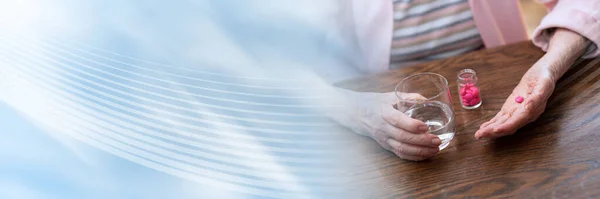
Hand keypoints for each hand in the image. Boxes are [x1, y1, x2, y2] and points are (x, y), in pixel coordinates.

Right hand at [349, 91, 441, 160]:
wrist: (355, 114)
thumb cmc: (374, 103)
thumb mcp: (389, 96)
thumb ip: (409, 97)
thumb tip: (428, 99)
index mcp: (383, 112)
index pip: (397, 120)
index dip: (411, 125)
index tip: (425, 126)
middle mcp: (383, 128)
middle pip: (402, 137)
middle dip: (421, 141)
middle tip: (436, 140)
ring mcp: (384, 139)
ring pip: (402, 148)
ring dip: (420, 151)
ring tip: (435, 149)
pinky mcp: (385, 146)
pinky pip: (400, 154)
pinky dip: (414, 156)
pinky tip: (426, 155)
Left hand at [475, 28, 589, 138]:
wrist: (543, 74)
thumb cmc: (544, 78)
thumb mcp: (543, 84)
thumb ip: (536, 97)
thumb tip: (527, 107)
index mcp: (533, 110)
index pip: (518, 120)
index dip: (506, 126)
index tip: (495, 130)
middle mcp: (525, 114)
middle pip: (509, 126)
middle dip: (494, 131)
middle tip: (479, 135)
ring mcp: (517, 112)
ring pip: (503, 124)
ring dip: (491, 130)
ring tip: (478, 134)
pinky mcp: (511, 108)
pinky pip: (502, 118)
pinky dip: (492, 123)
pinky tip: (484, 128)